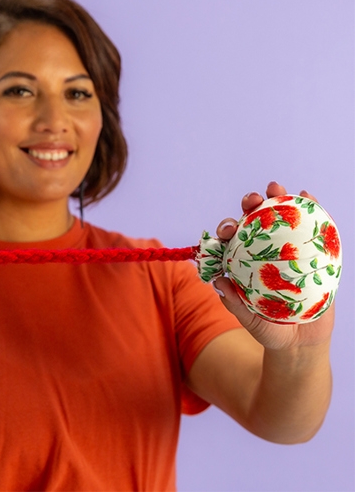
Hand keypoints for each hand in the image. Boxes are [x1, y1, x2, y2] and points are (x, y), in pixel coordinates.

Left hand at [213, 182, 334, 349]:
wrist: (301, 343)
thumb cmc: (268, 329)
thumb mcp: (248, 318)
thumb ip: (233, 302)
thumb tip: (218, 280)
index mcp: (244, 261)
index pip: (233, 238)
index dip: (228, 228)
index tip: (228, 229)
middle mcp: (264, 251)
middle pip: (255, 220)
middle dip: (251, 205)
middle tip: (252, 200)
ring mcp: (289, 249)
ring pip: (282, 218)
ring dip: (278, 198)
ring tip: (276, 189)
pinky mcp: (313, 253)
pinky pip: (312, 228)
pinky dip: (310, 210)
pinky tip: (307, 197)